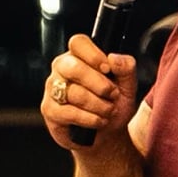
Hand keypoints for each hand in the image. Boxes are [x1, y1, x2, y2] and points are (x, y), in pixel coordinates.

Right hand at [40, 33, 138, 148]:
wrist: (108, 133)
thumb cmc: (114, 104)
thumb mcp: (128, 85)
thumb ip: (126, 68)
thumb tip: (114, 59)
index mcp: (79, 56)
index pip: (78, 43)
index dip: (93, 55)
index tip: (108, 68)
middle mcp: (62, 69)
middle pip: (73, 67)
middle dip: (99, 84)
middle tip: (113, 94)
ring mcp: (53, 89)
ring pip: (74, 92)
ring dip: (98, 105)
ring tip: (109, 110)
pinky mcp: (50, 110)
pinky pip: (69, 112)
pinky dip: (90, 119)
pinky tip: (99, 120)